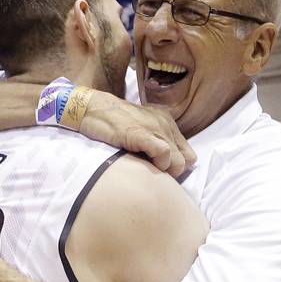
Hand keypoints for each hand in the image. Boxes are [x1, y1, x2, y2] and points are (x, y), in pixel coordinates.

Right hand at [80, 91, 195, 176]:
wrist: (92, 108)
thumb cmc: (111, 122)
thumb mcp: (140, 128)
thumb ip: (154, 141)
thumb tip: (163, 163)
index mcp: (167, 122)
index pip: (188, 153)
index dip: (176, 166)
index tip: (161, 171)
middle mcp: (165, 124)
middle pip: (186, 160)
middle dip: (172, 172)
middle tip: (154, 173)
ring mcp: (155, 128)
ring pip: (179, 161)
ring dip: (165, 171)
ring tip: (147, 169)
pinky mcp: (142, 133)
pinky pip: (164, 153)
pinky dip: (158, 164)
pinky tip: (144, 163)